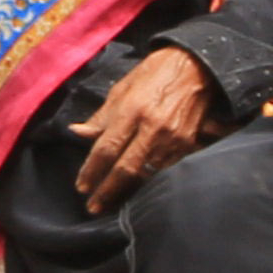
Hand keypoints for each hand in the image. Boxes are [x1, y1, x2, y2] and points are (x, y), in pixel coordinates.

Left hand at [73, 48, 220, 214]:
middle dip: (107, 190)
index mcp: (131, 110)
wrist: (196, 66)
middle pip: (125, 169)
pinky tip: (138, 188)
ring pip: (146, 174)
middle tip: (93, 206)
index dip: (91, 171)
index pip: (106, 149)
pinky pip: (165, 169)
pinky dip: (149, 180)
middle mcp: (152, 127)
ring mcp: (172, 138)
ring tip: (112, 202)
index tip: (81, 186)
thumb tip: (77, 133)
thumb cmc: (154, 73)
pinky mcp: (187, 143)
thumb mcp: (122, 88)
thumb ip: (101, 116)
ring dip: (128, 190)